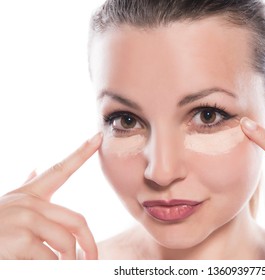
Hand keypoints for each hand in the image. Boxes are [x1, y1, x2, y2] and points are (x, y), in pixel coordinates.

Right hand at [0, 133, 101, 259]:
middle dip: (89, 243)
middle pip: (77, 220)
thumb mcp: (7, 205)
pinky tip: (36, 269)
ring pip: (66, 243)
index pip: (60, 169)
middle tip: (92, 259)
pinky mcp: (21, 240)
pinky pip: (51, 259)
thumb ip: (26, 187)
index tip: (98, 137)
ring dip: (68, 262)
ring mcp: (25, 220)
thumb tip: (35, 167)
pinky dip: (52, 270)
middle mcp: (28, 203)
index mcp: (29, 193)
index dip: (82, 152)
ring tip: (63, 268)